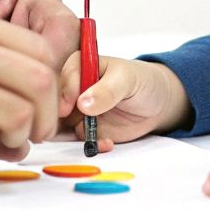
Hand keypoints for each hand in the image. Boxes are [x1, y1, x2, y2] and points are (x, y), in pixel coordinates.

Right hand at [57, 55, 191, 149]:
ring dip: (74, 135)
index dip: (63, 92)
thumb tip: (83, 104)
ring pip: (60, 125)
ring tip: (96, 138)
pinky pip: (77, 140)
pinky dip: (90, 145)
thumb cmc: (141, 82)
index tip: (69, 107)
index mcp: (80, 66)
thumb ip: (107, 90)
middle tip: (76, 129)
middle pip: (53, 102)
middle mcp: (73, 88)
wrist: (156, 104)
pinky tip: (108, 143)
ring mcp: (76, 111)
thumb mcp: (127, 80)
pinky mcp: (84, 130)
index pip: (61, 77)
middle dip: (58, 118)